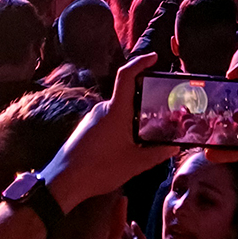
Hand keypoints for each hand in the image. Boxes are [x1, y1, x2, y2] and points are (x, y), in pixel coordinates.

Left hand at [42, 55, 176, 212]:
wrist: (64, 181)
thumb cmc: (99, 169)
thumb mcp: (134, 164)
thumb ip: (156, 154)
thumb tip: (174, 148)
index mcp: (115, 110)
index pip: (127, 75)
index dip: (140, 62)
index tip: (154, 58)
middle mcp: (103, 108)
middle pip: (126, 93)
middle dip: (144, 96)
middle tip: (161, 105)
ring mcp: (93, 117)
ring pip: (118, 108)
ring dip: (133, 114)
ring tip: (148, 128)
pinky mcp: (87, 128)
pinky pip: (109, 118)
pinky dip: (121, 123)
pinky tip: (128, 141)